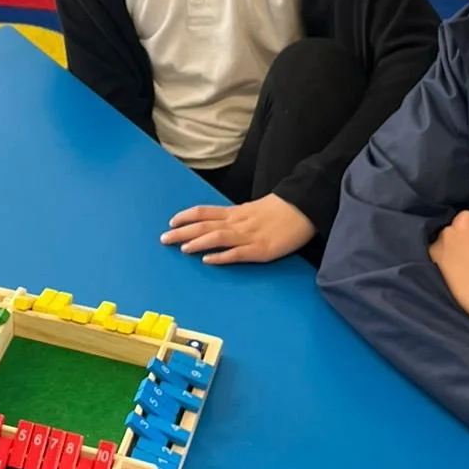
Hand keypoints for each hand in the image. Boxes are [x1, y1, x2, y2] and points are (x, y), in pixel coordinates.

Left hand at [161, 193, 313, 264]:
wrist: (304, 208)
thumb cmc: (280, 210)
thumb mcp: (253, 209)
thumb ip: (235, 216)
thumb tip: (219, 222)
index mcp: (236, 212)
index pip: (204, 212)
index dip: (186, 217)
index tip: (171, 223)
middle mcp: (238, 223)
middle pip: (204, 225)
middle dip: (182, 232)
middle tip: (164, 240)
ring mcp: (249, 236)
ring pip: (217, 237)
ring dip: (197, 243)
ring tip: (182, 249)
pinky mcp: (261, 250)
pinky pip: (237, 254)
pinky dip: (221, 256)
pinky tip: (207, 260)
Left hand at [428, 205, 468, 326]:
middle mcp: (466, 215)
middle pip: (456, 224)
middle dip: (460, 238)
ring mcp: (449, 231)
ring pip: (444, 237)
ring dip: (449, 249)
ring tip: (462, 267)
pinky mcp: (436, 248)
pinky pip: (434, 252)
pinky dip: (440, 261)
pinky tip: (454, 274)